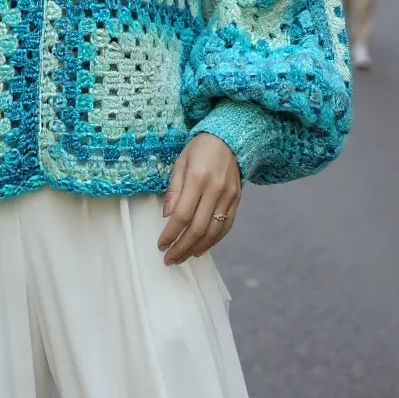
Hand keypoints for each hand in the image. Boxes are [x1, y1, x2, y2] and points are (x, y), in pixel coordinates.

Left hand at [158, 133, 241, 265]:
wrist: (230, 139)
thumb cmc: (200, 149)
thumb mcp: (180, 162)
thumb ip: (173, 190)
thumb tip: (167, 216)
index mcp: (197, 178)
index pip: (182, 215)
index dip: (170, 234)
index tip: (161, 245)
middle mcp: (215, 189)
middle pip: (198, 228)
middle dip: (182, 247)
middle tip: (169, 259)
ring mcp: (229, 196)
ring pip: (213, 231)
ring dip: (196, 248)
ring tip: (183, 257)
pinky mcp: (237, 200)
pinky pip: (226, 226)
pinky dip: (213, 241)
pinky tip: (201, 248)